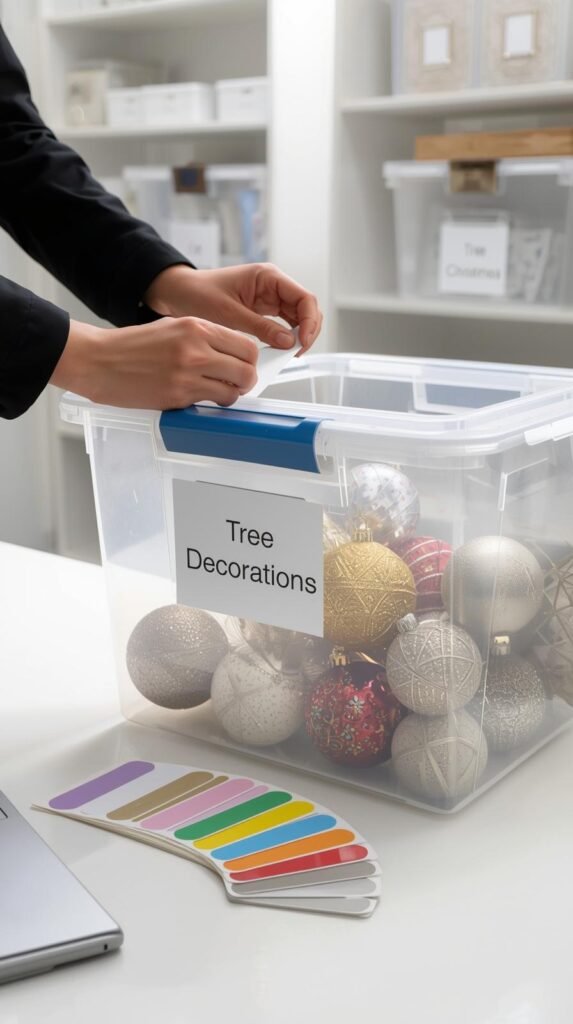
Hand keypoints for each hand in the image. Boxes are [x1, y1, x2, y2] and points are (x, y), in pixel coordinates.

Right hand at [50, 316, 257, 409]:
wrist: (100, 361)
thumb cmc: (132, 346)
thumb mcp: (172, 327)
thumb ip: (204, 338)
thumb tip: (231, 353)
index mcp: (196, 327)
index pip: (246, 345)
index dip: (250, 360)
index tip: (244, 365)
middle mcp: (196, 348)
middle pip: (246, 369)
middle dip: (246, 380)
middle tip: (237, 383)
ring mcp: (188, 374)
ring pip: (233, 391)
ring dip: (230, 395)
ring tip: (217, 392)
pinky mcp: (178, 396)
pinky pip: (210, 403)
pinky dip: (211, 403)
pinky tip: (199, 397)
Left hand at [144, 263, 322, 350]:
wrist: (180, 293)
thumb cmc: (199, 294)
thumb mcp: (229, 314)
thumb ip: (260, 327)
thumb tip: (288, 342)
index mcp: (268, 277)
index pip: (304, 297)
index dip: (310, 321)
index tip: (303, 342)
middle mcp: (273, 286)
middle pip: (306, 309)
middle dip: (307, 331)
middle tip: (297, 352)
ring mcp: (269, 298)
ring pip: (298, 318)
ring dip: (298, 336)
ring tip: (288, 354)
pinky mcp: (263, 311)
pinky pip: (283, 325)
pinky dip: (285, 338)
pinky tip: (279, 350)